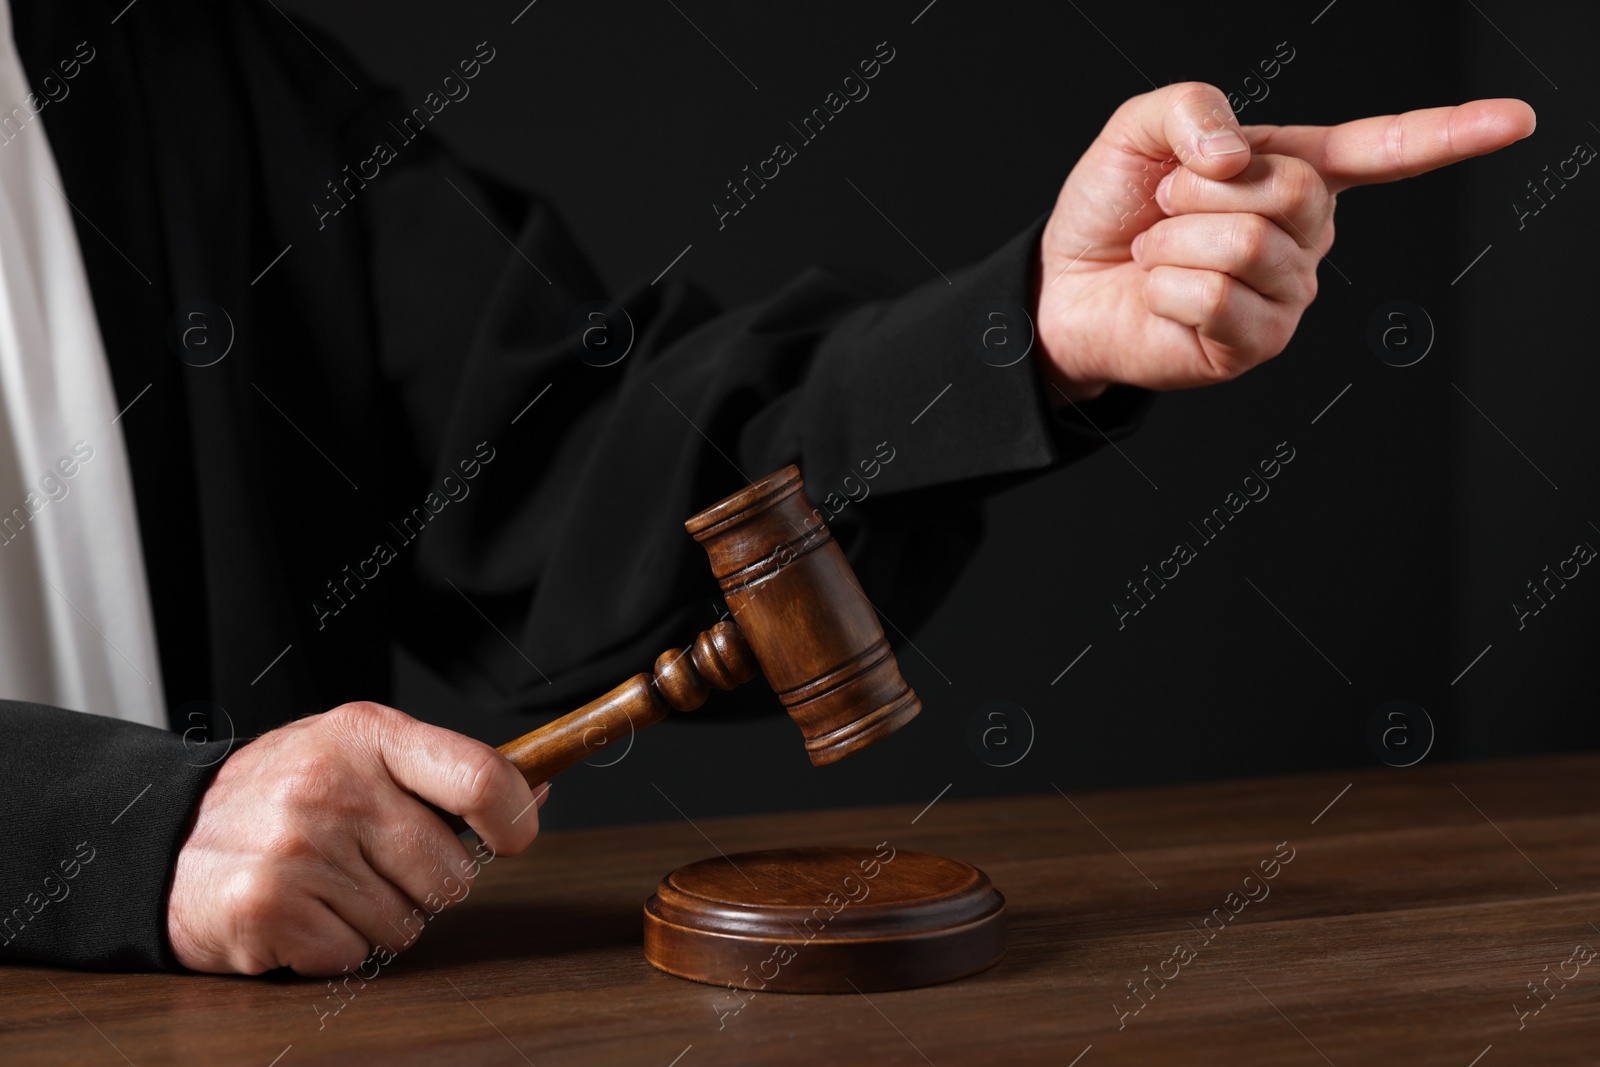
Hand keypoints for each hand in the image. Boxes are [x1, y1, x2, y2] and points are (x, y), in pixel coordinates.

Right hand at [167, 701, 547, 974]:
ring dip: (378, 919)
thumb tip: (535, 792)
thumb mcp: (358, 752)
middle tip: (376, 864)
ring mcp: (297, 847)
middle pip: (451, 874)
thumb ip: (443, 772)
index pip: (480, 778)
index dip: (515, 819)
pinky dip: (334, 948)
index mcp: (366, 734)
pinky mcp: (267, 907)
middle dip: (427, 884)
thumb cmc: (283, 794)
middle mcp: (332, 785)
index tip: (512, 836)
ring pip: (407, 924)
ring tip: (331, 885)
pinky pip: (354, 956)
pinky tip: (302, 912)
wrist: (168, 840)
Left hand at [1034, 81, 1534, 399]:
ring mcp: (1287, 293)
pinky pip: (1218, 297)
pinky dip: (1167, 286)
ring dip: (1176, 241)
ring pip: (1249, 244)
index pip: (1384, 149)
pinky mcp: (1256, 344)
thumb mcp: (1140, 132)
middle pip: (1292, 192)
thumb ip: (1192, 108)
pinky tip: (1160, 293)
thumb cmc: (1111, 211)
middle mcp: (1305, 235)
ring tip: (1160, 253)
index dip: (1449, 134)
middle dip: (1201, 192)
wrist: (1061, 285)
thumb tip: (1235, 154)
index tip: (1516, 120)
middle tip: (1167, 209)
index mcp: (1294, 171)